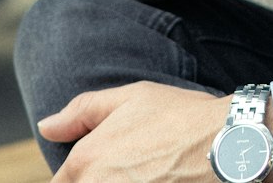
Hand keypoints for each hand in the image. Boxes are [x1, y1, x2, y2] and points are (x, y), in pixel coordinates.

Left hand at [38, 82, 231, 180]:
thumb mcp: (131, 98)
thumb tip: (46, 126)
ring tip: (147, 175)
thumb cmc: (180, 117)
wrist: (226, 146)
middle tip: (133, 170)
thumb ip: (81, 111)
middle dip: (98, 181)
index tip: (104, 170)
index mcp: (84, 163)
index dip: (76, 178)